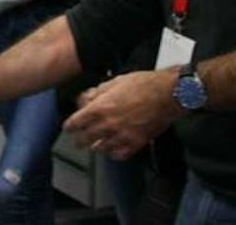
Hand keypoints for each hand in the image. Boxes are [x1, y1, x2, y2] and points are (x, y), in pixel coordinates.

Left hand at [63, 70, 181, 160]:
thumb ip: (98, 92)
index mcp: (101, 107)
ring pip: (102, 148)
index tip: (68, 128)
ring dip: (96, 147)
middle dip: (79, 140)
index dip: (70, 126)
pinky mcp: (136, 142)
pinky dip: (114, 154)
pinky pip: (120, 154)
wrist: (167, 94)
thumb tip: (86, 98)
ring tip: (95, 146)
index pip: (77, 122)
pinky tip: (113, 151)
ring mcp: (122, 135)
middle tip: (78, 141)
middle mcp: (109, 124)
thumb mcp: (115, 81)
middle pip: (86, 138)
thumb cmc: (143, 84)